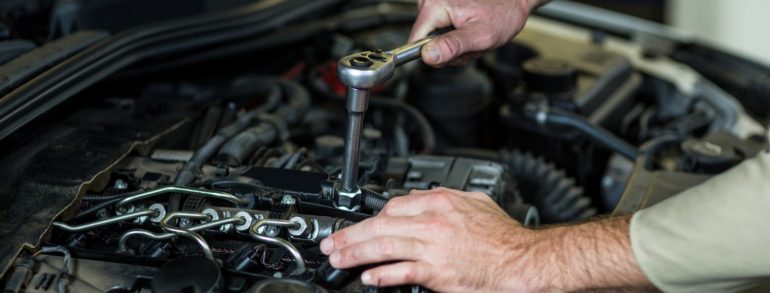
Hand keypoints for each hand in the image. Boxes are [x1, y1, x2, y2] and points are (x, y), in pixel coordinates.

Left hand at [319, 187, 537, 291]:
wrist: (522, 260)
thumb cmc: (503, 236)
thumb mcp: (475, 202)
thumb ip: (445, 198)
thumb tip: (423, 197)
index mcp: (440, 202)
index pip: (393, 206)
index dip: (371, 218)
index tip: (360, 226)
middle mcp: (432, 222)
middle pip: (379, 225)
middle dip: (350, 235)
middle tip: (332, 243)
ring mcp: (432, 247)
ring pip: (382, 246)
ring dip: (355, 253)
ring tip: (339, 259)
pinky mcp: (436, 271)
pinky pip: (401, 272)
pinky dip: (382, 275)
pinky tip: (369, 277)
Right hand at [410, 0, 546, 65]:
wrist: (513, 2)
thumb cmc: (502, 15)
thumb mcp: (480, 36)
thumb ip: (452, 46)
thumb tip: (428, 56)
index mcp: (436, 6)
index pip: (416, 41)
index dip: (432, 54)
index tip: (453, 53)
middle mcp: (432, 2)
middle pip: (426, 42)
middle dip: (449, 50)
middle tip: (470, 44)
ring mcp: (436, 5)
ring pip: (434, 40)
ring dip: (455, 46)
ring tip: (472, 37)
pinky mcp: (441, 9)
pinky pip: (440, 33)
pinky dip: (456, 38)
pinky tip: (468, 32)